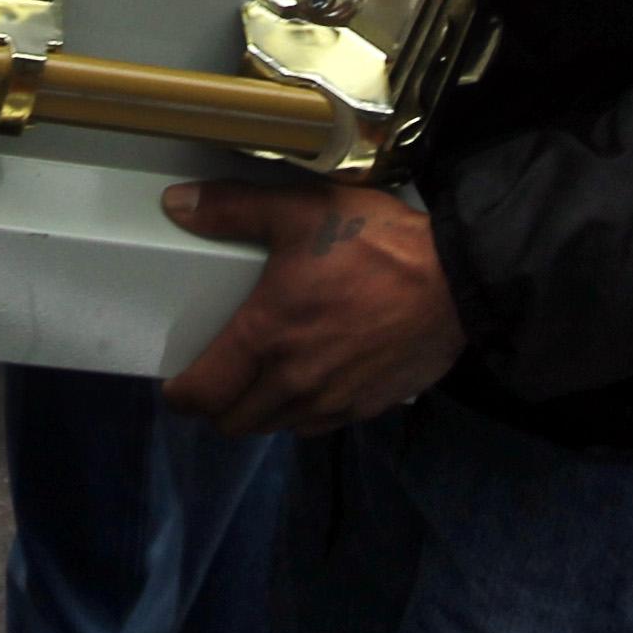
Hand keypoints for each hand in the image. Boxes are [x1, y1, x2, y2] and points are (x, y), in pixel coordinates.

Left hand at [158, 180, 464, 435]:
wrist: (456, 281)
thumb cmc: (376, 245)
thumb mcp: (302, 210)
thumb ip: (235, 208)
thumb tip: (177, 204)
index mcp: (266, 337)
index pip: (203, 394)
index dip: (181, 396)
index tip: (176, 386)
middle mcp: (293, 382)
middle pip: (234, 422)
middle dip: (217, 408)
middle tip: (216, 381)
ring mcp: (332, 401)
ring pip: (274, 427)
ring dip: (259, 413)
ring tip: (259, 383)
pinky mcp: (366, 408)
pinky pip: (317, 426)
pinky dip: (302, 413)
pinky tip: (309, 384)